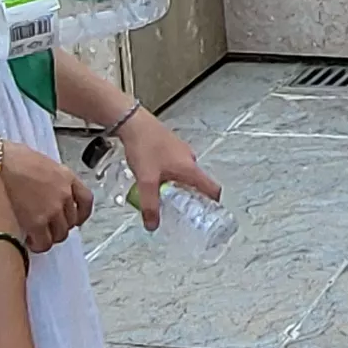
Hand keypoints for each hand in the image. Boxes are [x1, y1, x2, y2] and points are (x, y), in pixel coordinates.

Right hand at [0, 136, 93, 253]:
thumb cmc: (7, 157)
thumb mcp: (36, 161)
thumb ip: (47, 177)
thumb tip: (42, 187)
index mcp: (65, 176)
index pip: (86, 200)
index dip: (81, 214)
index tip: (76, 219)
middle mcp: (63, 193)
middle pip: (71, 221)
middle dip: (58, 226)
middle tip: (45, 227)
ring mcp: (52, 209)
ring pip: (59, 235)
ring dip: (48, 237)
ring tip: (34, 234)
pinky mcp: (36, 222)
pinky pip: (44, 243)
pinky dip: (37, 245)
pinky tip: (27, 240)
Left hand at [113, 109, 218, 231]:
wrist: (133, 122)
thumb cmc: (145, 146)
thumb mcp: (146, 180)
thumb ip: (150, 204)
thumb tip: (152, 225)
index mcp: (190, 168)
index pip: (212, 188)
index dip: (214, 203)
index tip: (210, 214)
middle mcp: (189, 158)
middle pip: (198, 182)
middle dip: (192, 197)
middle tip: (182, 209)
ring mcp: (181, 150)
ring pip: (185, 173)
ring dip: (178, 185)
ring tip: (165, 195)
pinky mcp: (171, 145)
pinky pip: (176, 165)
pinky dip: (170, 174)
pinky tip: (155, 177)